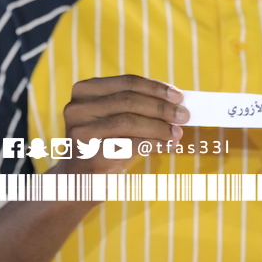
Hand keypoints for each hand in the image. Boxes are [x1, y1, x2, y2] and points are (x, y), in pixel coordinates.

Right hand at [55, 75, 187, 174]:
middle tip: (184, 115)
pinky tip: (167, 145)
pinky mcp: (88, 153)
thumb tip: (176, 104)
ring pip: (129, 121)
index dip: (155, 87)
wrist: (78, 180)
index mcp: (85, 90)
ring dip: (159, 126)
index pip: (127, 82)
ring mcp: (80, 130)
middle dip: (161, 107)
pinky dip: (153, 143)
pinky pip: (128, 144)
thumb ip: (139, 108)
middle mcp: (77, 107)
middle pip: (128, 100)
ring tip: (177, 133)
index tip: (179, 96)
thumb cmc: (105, 144)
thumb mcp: (116, 120)